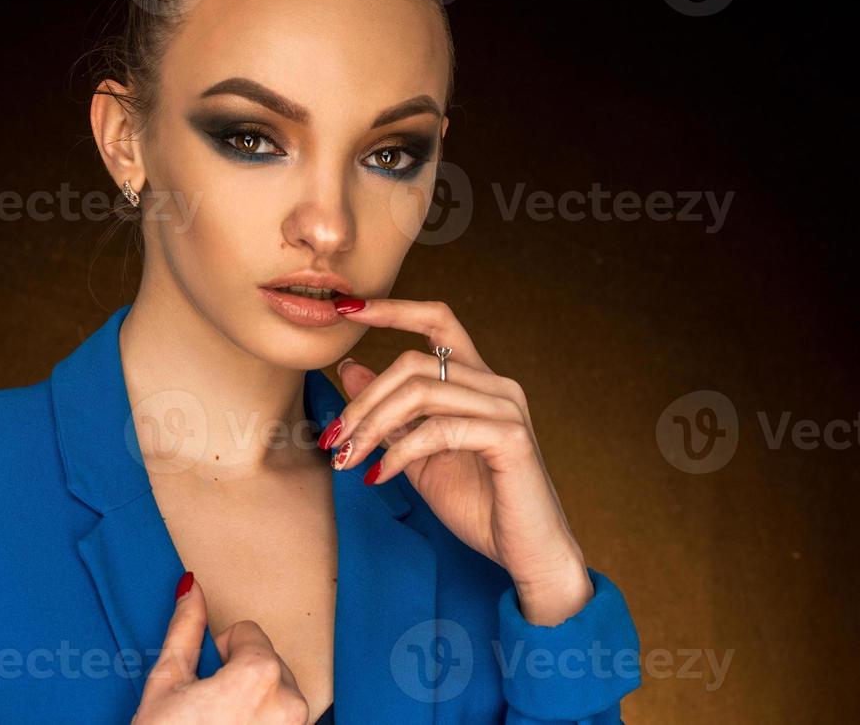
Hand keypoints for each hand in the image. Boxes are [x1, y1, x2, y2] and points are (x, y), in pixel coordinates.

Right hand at [131, 572, 310, 724]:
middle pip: (268, 662)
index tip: (205, 680)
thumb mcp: (167, 683)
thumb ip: (185, 629)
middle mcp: (291, 702)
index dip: (220, 651)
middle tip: (210, 708)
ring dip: (255, 701)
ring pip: (279, 693)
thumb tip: (190, 586)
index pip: (248, 633)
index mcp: (261, 674)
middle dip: (240, 676)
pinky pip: (284, 722)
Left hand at [323, 297, 593, 625]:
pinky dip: (400, 452)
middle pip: (413, 362)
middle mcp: (496, 384)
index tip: (347, 307)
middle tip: (335, 437)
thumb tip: (348, 368)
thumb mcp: (418, 453)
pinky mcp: (509, 437)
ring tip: (348, 459)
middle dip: (364, 399)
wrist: (525, 553)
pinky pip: (438, 429)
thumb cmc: (478, 504)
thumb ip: (390, 413)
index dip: (392, 309)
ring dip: (373, 427)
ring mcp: (506, 407)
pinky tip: (380, 476)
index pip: (437, 320)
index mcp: (477, 381)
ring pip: (420, 392)